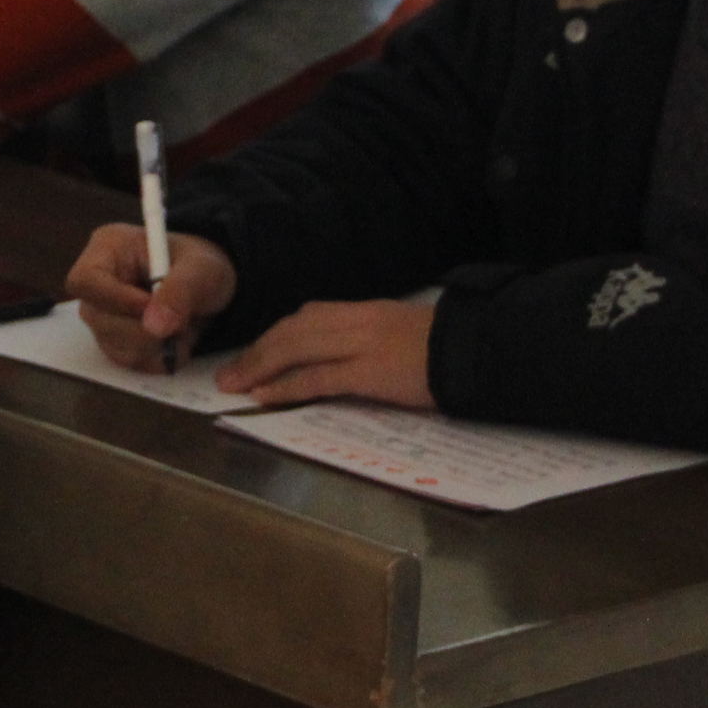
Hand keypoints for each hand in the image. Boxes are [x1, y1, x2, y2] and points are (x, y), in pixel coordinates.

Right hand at [68, 222, 236, 370]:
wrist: (207, 287)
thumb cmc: (199, 265)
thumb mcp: (202, 268)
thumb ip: (180, 290)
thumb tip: (155, 325)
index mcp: (108, 249)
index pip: (86, 281)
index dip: (116, 300)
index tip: (150, 306)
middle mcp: (97, 286)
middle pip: (100, 320)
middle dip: (146, 329)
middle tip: (182, 321)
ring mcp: (102, 317)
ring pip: (116, 348)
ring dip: (157, 345)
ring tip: (183, 324)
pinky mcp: (115, 343)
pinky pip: (131, 363)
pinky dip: (159, 357)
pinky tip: (176, 339)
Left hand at [216, 298, 437, 411]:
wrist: (478, 350)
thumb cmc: (449, 349)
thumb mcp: (404, 333)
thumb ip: (373, 340)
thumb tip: (349, 358)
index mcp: (367, 311)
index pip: (309, 316)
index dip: (276, 336)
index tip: (256, 352)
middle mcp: (358, 321)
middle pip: (293, 330)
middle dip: (257, 352)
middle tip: (228, 373)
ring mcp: (362, 345)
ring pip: (296, 349)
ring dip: (259, 367)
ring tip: (234, 385)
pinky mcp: (369, 372)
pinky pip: (317, 378)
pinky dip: (286, 387)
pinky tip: (264, 396)